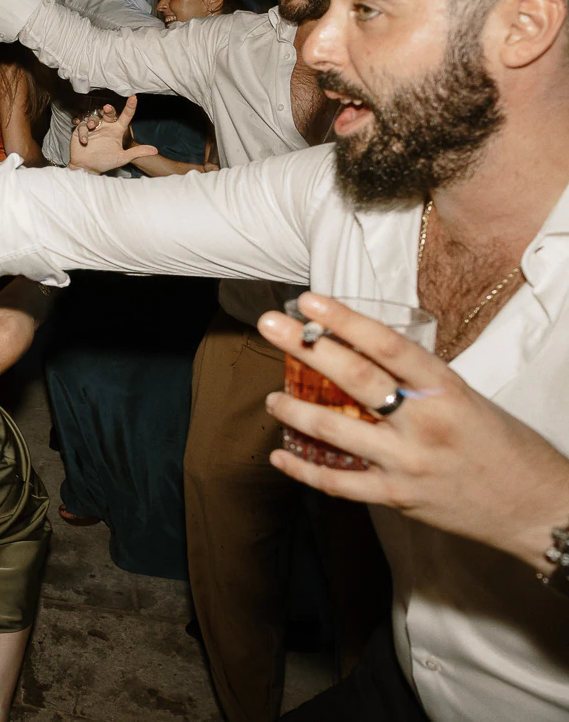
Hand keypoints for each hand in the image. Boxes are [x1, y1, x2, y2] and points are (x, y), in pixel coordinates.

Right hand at [68, 96, 158, 174]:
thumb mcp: (122, 158)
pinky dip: (83, 133)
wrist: (87, 168)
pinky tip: (84, 141)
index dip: (130, 107)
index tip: (134, 98)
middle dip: (108, 109)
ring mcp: (93, 129)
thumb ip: (137, 152)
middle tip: (107, 108)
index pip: (125, 117)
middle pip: (108, 113)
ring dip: (92, 121)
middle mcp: (105, 128)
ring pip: (94, 118)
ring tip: (91, 128)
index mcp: (116, 131)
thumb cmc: (105, 162)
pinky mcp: (81, 132)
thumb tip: (155, 150)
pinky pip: (82, 127)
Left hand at [260, 292, 568, 570]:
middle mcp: (424, 423)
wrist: (538, 507)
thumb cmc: (505, 445)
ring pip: (335, 431)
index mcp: (446, 390)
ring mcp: (408, 462)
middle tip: (269, 325)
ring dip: (295, 409)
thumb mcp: (468, 399)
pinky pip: (338, 483)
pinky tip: (280, 455)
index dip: (344, 319)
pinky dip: (303, 470)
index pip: (387, 344)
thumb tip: (367, 353)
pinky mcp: (398, 498)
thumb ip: (419, 381)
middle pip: (353, 378)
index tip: (308, 300)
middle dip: (304, 347)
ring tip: (272, 397)